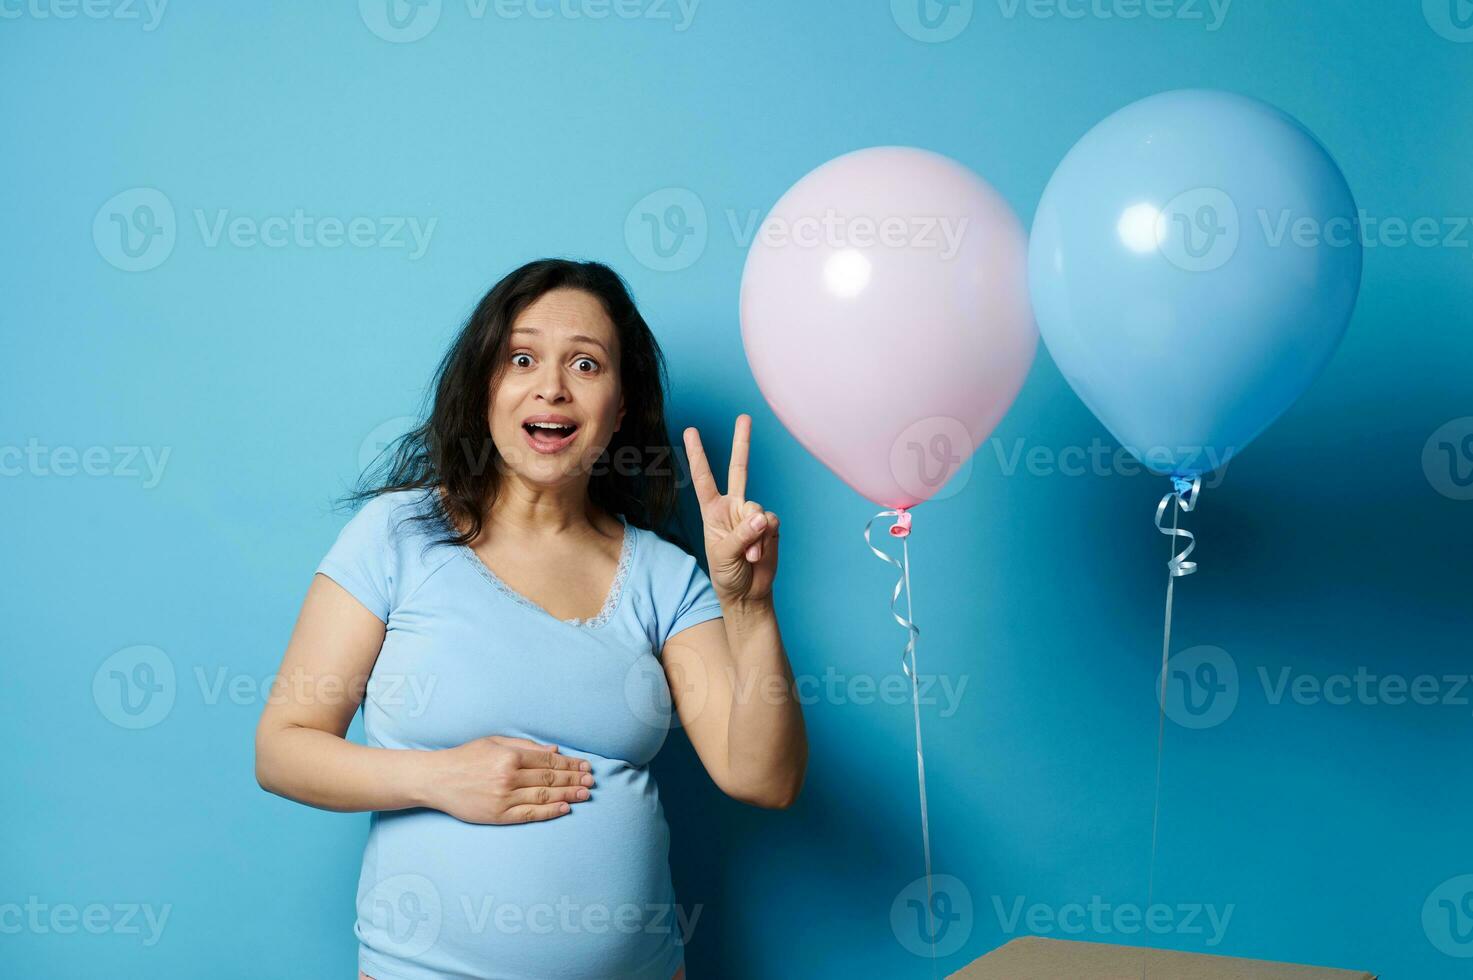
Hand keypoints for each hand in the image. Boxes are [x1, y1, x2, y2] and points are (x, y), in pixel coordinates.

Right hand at [423, 735, 594, 823]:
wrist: (436, 779)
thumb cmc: (465, 757)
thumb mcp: (494, 742)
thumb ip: (525, 746)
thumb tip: (554, 750)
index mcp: (509, 756)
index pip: (548, 761)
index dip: (570, 763)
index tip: (585, 766)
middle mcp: (508, 777)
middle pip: (550, 778)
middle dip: (574, 779)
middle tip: (592, 781)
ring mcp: (503, 798)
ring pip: (543, 796)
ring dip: (568, 794)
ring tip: (586, 794)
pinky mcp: (497, 816)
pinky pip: (529, 814)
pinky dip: (549, 812)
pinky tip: (565, 808)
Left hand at [683, 414, 779, 605]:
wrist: (747, 593)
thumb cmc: (726, 573)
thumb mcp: (724, 554)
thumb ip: (742, 534)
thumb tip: (762, 517)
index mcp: (713, 510)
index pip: (704, 478)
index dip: (698, 455)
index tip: (691, 431)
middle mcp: (733, 507)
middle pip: (739, 469)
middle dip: (742, 442)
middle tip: (744, 417)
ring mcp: (752, 515)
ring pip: (757, 509)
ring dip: (754, 535)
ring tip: (749, 555)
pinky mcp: (770, 526)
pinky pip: (771, 523)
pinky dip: (766, 540)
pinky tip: (760, 553)